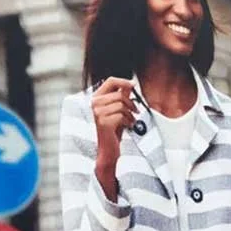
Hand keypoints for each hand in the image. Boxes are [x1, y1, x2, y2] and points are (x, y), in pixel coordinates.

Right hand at [90, 77, 135, 195]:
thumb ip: (122, 97)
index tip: (134, 85)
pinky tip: (127, 127)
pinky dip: (128, 121)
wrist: (108, 150)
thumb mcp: (118, 111)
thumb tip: (130, 84)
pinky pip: (121, 115)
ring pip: (122, 105)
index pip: (110, 81)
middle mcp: (94, 104)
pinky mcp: (103, 122)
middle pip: (119, 94)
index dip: (124, 81)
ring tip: (129, 121)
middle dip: (131, 103)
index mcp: (96, 98)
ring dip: (130, 114)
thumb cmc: (113, 130)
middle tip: (136, 111)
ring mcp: (97, 113)